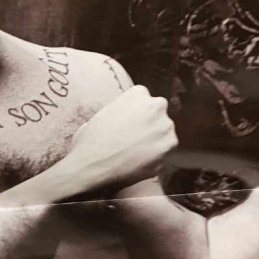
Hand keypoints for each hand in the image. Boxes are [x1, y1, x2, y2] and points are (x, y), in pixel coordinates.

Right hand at [60, 86, 177, 191]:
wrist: (92, 165)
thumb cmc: (91, 139)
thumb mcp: (104, 112)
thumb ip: (123, 111)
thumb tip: (127, 119)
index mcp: (140, 93)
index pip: (144, 100)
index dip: (136, 114)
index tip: (127, 123)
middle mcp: (158, 107)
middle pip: (157, 115)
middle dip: (149, 125)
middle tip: (132, 138)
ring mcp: (166, 130)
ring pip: (163, 135)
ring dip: (153, 142)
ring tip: (133, 153)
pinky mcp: (167, 152)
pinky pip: (161, 155)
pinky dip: (152, 160)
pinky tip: (136, 163)